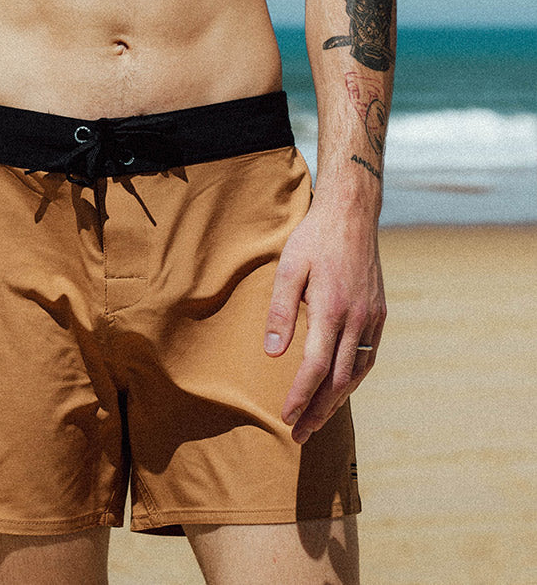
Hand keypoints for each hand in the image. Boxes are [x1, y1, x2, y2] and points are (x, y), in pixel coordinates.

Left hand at [263, 202, 385, 443]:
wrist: (351, 215)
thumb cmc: (313, 239)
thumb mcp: (289, 268)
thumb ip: (280, 311)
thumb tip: (272, 353)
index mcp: (331, 310)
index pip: (315, 369)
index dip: (300, 397)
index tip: (286, 417)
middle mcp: (356, 320)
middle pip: (338, 380)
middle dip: (318, 411)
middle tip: (299, 435)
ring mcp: (372, 318)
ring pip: (356, 373)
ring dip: (336, 401)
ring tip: (317, 420)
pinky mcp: (379, 313)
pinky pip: (368, 356)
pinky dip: (353, 378)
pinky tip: (340, 388)